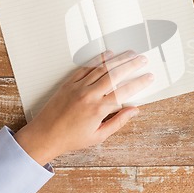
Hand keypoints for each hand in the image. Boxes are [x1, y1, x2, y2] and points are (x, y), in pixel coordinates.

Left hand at [14, 51, 153, 165]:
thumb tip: (134, 110)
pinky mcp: (68, 83)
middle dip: (131, 65)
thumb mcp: (98, 136)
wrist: (44, 136)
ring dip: (118, 59)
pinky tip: (107, 54)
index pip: (124, 91)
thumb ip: (118, 121)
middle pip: (115, 74)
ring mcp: (78, 87)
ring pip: (102, 68)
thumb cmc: (72, 139)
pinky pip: (85, 67)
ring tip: (130, 53)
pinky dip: (98, 60)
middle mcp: (89, 95)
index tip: (149, 76)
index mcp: (98, 110)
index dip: (139, 83)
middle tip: (143, 59)